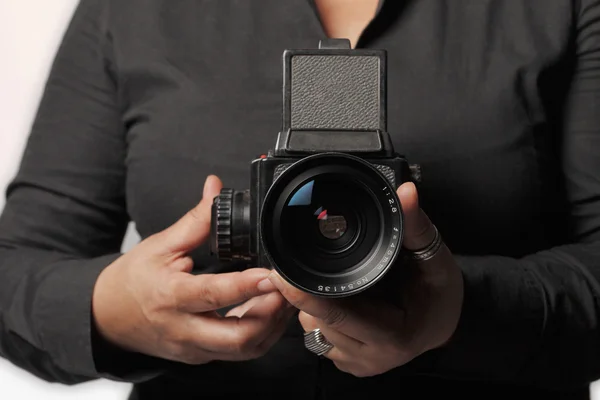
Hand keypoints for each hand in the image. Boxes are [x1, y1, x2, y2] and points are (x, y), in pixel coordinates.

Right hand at [92, 175, 293, 364]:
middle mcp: (183, 329)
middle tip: (287, 289)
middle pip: (237, 337)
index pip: (214, 294)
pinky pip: (237, 352)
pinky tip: (267, 311)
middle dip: (271, 315)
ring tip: (283, 298)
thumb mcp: (160, 245)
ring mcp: (193, 348)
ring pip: (243, 350)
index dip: (246, 286)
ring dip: (271, 326)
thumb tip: (215, 189)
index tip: (271, 275)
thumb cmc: (132, 281)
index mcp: (171, 296)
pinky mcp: (200, 356)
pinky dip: (259, 334)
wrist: (107, 317)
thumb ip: (195, 221)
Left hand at [266, 182, 463, 376]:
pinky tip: (336, 298)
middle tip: (309, 265)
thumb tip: (405, 192)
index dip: (306, 294)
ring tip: (334, 282)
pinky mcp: (348, 363)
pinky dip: (318, 315)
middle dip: (310, 293)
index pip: (337, 315)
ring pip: (314, 330)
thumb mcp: (434, 257)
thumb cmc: (441, 292)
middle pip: (319, 322)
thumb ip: (415, 225)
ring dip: (313, 305)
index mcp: (392, 335)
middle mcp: (371, 357)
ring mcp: (358, 363)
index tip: (281, 275)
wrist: (446, 322)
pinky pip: (317, 336)